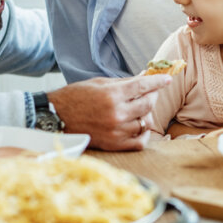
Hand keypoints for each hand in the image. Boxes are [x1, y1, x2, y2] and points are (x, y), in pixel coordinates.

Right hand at [48, 75, 170, 150]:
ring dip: (146, 114)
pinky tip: (141, 127)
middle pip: (147, 104)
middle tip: (153, 91)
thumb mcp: (99, 83)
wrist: (55, 118)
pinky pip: (139, 142)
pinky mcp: (113, 144)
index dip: (158, 81)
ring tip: (141, 108)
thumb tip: (144, 78)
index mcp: (112, 95)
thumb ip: (123, 82)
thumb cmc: (75, 97)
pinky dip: (144, 135)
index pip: (143, 86)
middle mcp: (116, 113)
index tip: (167, 79)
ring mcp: (116, 131)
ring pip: (144, 122)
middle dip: (154, 95)